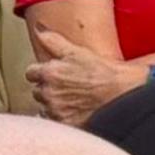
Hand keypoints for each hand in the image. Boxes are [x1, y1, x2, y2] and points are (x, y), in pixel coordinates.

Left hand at [27, 25, 145, 126]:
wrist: (123, 94)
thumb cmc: (104, 72)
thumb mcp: (78, 52)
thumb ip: (53, 41)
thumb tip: (39, 29)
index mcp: (49, 73)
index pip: (31, 73)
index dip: (42, 73)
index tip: (54, 74)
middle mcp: (49, 93)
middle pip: (37, 92)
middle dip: (48, 89)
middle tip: (67, 87)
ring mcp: (56, 111)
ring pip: (44, 109)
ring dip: (53, 105)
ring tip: (73, 101)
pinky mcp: (65, 125)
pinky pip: (54, 123)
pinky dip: (61, 118)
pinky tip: (75, 112)